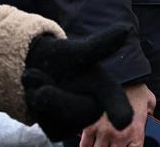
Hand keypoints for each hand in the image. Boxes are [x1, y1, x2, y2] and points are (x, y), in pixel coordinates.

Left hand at [22, 24, 133, 140]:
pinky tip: (36, 95)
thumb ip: (98, 46)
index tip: (123, 122)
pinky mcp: (58, 131)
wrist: (37, 68)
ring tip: (39, 80)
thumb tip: (126, 28)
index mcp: (105, 88)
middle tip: (33, 74)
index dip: (119, 111)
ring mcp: (76, 124)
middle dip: (52, 94)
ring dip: (37, 94)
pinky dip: (33, 105)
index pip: (114, 101)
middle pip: (73, 110)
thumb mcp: (76, 49)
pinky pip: (43, 123)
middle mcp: (94, 109)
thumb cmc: (62, 58)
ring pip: (53, 117)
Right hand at [79, 83, 155, 146]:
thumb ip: (150, 114)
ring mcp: (103, 132)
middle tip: (110, 143)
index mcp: (136, 134)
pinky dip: (86, 146)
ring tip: (100, 144)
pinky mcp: (90, 126)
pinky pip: (84, 145)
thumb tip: (149, 118)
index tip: (125, 145)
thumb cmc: (136, 87)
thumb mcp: (150, 102)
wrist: (122, 73)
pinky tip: (89, 144)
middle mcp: (120, 137)